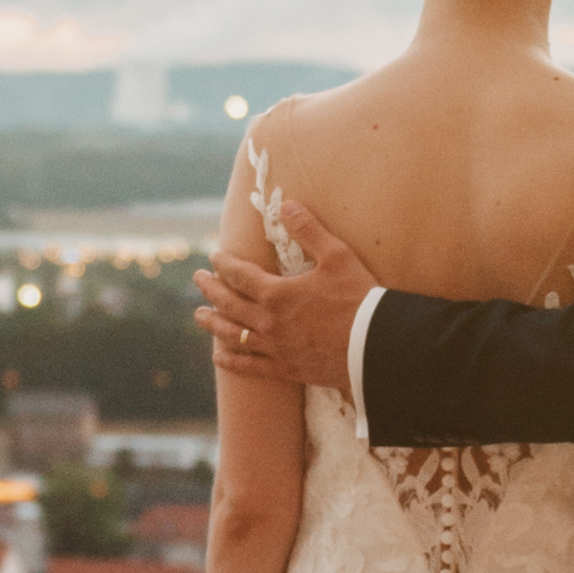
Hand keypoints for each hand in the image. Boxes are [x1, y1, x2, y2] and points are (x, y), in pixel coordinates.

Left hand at [194, 183, 376, 394]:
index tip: (214, 256)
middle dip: (211, 289)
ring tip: (199, 316)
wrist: (375, 346)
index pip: (238, 274)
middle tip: (198, 279)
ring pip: (232, 335)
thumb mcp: (337, 256)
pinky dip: (232, 362)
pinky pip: (250, 367)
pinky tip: (219, 358)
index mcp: (277, 293)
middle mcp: (268, 321)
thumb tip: (286, 204)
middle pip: (228, 303)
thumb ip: (308, 229)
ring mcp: (275, 347)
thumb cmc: (359, 298)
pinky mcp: (286, 369)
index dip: (223, 263)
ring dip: (212, 323)